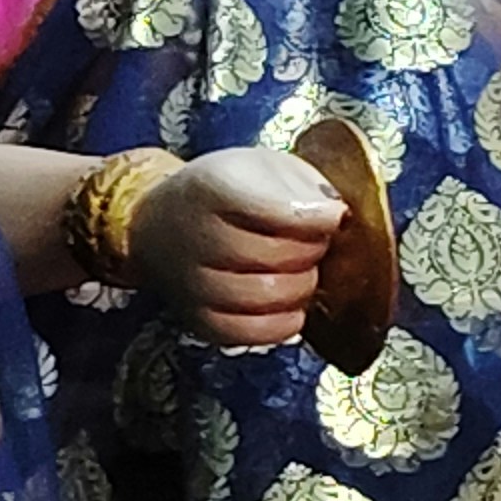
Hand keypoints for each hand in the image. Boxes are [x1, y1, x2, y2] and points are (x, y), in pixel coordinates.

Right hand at [143, 134, 348, 351]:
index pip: (278, 209)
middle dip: (313, 250)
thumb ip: (303, 185)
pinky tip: (289, 303)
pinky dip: (283, 323)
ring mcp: (192, 283)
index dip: (318, 217)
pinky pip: (251, 333)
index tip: (333, 215)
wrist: (163, 221)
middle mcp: (195, 236)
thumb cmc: (226, 193)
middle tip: (314, 242)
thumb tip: (336, 215)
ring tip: (300, 270)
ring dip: (300, 286)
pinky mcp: (197, 320)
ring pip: (268, 296)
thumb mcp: (262, 166)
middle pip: (278, 255)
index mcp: (212, 188)